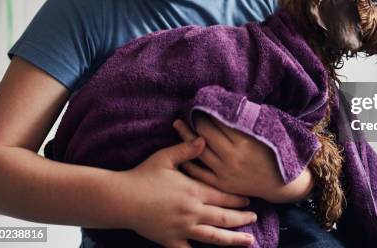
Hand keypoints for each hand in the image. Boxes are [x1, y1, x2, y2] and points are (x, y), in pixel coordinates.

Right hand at [117, 135, 256, 247]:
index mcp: (193, 190)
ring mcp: (182, 228)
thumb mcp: (165, 157)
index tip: (250, 199)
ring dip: (234, 239)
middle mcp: (192, 211)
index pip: (223, 196)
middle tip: (255, 218)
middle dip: (242, 218)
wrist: (121, 198)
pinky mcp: (170, 241)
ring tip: (250, 241)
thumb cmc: (143, 175)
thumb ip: (187, 149)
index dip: (238, 198)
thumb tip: (204, 139)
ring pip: (214, 237)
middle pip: (224, 217)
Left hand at [174, 116, 313, 203]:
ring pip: (199, 151)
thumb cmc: (275, 153)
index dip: (210, 111)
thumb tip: (232, 103)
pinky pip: (199, 173)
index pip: (221, 121)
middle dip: (195, 120)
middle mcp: (233, 157)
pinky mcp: (222, 184)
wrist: (281, 184)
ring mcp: (226, 172)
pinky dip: (189, 161)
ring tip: (178, 124)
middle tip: (187, 110)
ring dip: (186, 136)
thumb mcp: (267, 133)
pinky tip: (181, 150)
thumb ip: (249, 119)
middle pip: (207, 134)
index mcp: (245, 142)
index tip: (202, 103)